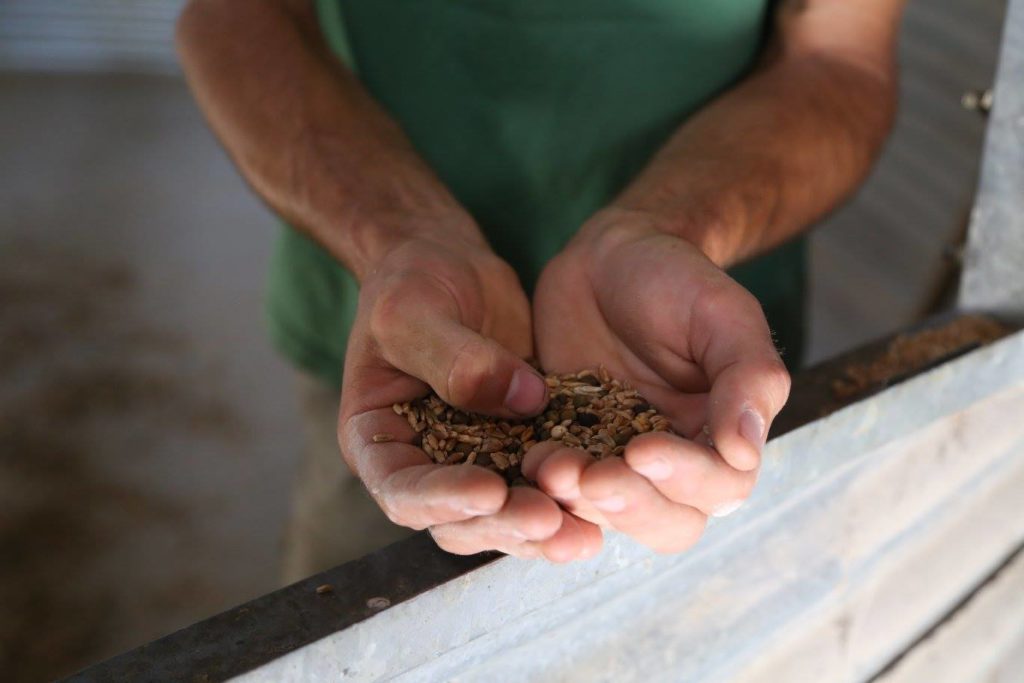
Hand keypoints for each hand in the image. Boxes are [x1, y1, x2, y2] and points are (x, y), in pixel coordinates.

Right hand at [337, 232, 602, 561]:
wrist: (449, 266)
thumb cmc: (411, 283)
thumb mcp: (413, 310)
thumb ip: (455, 357)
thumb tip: (522, 400)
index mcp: (377, 441)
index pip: (402, 490)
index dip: (442, 500)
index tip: (490, 490)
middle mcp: (423, 465)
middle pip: (459, 519)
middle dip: (504, 525)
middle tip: (548, 521)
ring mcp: (473, 460)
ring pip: (504, 514)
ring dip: (542, 529)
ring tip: (584, 535)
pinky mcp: (519, 446)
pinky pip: (543, 482)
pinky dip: (571, 496)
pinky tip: (609, 499)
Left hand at [528, 209, 789, 552]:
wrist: (609, 260)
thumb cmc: (679, 280)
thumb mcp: (723, 314)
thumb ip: (748, 377)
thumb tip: (745, 452)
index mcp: (723, 436)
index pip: (719, 486)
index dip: (684, 478)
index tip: (643, 449)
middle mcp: (675, 463)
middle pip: (667, 523)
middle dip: (628, 505)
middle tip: (589, 475)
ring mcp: (616, 461)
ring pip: (608, 515)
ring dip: (579, 501)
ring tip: (548, 464)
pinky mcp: (567, 449)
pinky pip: (557, 488)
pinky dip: (542, 486)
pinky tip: (525, 459)